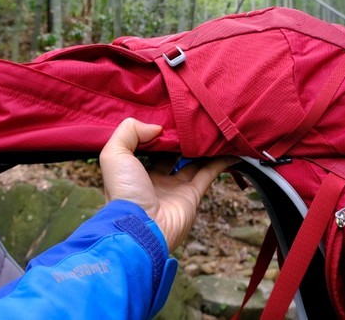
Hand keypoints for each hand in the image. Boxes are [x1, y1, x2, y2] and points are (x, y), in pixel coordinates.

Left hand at [100, 118, 237, 250]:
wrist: (142, 228)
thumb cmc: (125, 191)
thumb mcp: (114, 154)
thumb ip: (129, 132)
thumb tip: (157, 128)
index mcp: (135, 170)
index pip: (149, 146)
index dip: (159, 132)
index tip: (170, 116)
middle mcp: (156, 178)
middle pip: (173, 153)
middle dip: (181, 139)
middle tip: (193, 120)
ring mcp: (176, 188)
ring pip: (193, 162)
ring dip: (203, 148)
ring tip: (213, 130)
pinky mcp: (193, 196)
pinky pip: (209, 174)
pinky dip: (220, 162)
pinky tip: (230, 149)